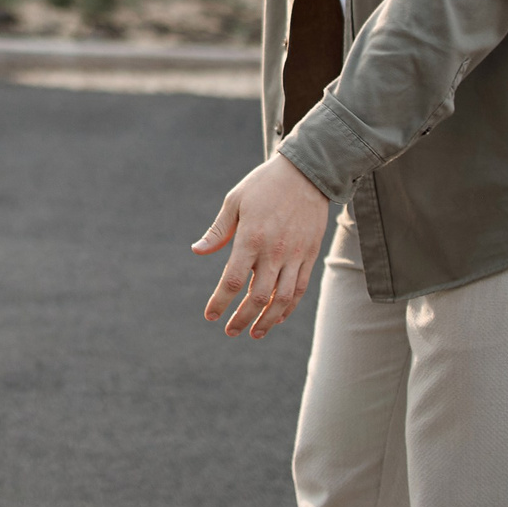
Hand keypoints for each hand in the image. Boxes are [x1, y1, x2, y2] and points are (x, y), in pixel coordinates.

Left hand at [192, 151, 332, 336]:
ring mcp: (295, 255)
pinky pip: (300, 289)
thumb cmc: (264, 185)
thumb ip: (218, 231)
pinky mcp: (309, 255)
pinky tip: (277, 317)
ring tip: (254, 333)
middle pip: (257, 297)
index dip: (219, 302)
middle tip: (231, 332)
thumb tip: (197, 251)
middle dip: (242, 319)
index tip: (210, 316)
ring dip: (267, 321)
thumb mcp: (235, 202)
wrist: (307, 173)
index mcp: (251, 238)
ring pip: (282, 299)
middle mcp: (274, 251)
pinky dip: (288, 307)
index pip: (232, 281)